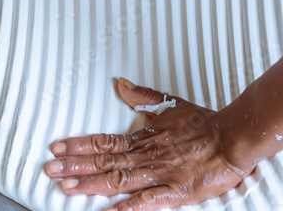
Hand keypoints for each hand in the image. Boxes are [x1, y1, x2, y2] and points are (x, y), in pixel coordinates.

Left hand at [45, 78, 252, 210]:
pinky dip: (124, 209)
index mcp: (145, 136)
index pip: (105, 140)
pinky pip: (144, 202)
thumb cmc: (204, 123)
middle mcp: (146, 154)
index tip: (57, 148)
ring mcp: (159, 174)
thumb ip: (144, 97)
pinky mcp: (173, 192)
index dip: (79, 145)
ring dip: (90, 183)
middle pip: (104, 160)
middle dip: (75, 165)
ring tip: (66, 187)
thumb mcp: (172, 104)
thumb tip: (120, 85)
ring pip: (118, 179)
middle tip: (49, 170)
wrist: (233, 138)